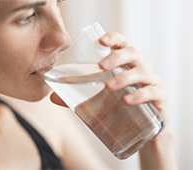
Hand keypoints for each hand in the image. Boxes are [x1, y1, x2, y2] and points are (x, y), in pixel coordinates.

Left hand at [51, 31, 169, 130]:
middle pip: (132, 53)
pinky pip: (154, 92)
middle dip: (116, 57)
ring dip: (124, 77)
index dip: (113, 38)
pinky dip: (140, 94)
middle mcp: (139, 68)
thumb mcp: (96, 101)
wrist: (142, 130)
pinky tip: (127, 100)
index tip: (101, 41)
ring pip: (142, 71)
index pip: (122, 44)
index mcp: (124, 64)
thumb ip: (75, 98)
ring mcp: (151, 81)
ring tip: (108, 87)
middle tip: (101, 66)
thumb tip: (52, 97)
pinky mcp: (159, 98)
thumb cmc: (118, 108)